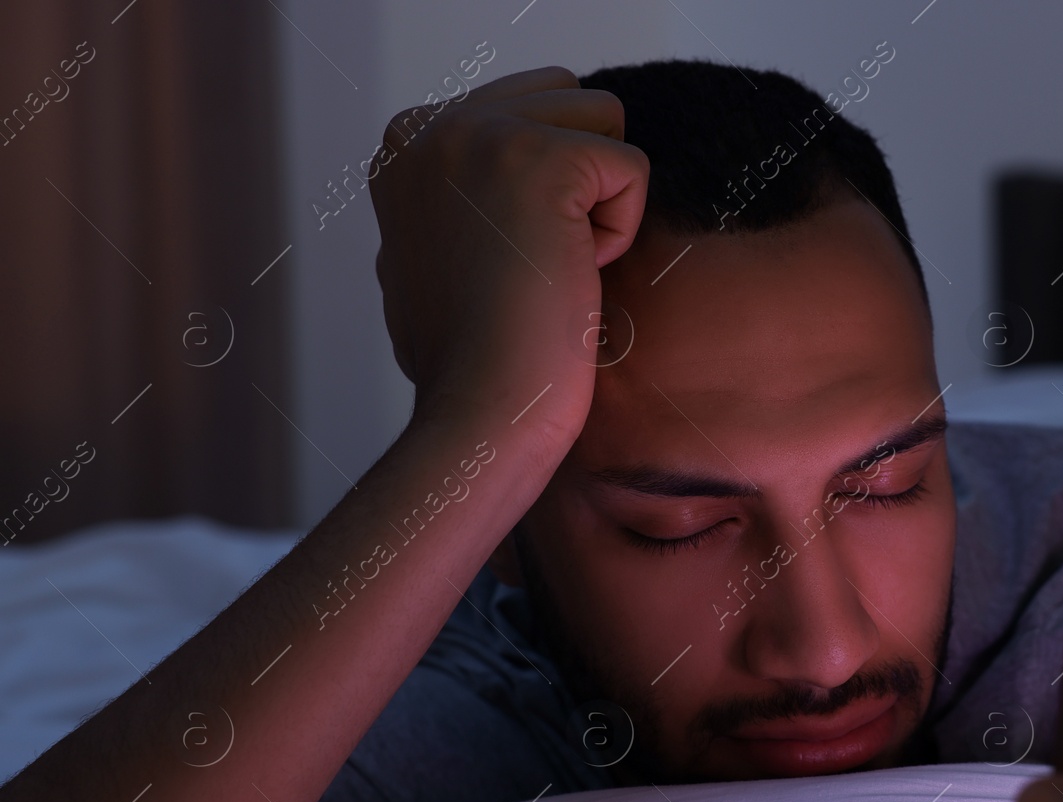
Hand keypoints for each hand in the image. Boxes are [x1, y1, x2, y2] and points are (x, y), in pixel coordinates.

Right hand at [369, 66, 648, 445]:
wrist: (481, 414)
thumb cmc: (470, 360)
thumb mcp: (440, 255)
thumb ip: (466, 196)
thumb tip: (509, 187)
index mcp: (404, 144)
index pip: (529, 106)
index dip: (543, 190)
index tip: (501, 261)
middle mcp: (432, 126)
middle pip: (570, 99)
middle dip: (576, 182)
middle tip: (529, 264)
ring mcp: (480, 136)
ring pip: (605, 122)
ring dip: (597, 202)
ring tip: (546, 266)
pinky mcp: (540, 161)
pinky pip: (631, 169)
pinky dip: (619, 233)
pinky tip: (568, 277)